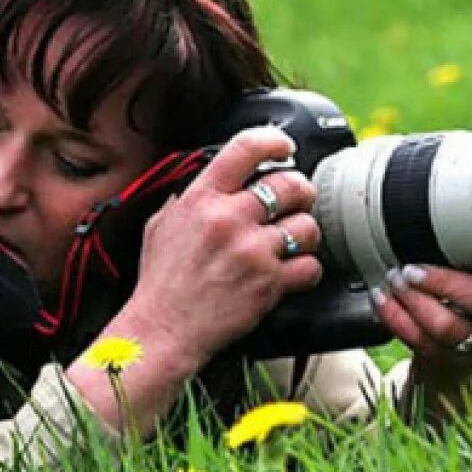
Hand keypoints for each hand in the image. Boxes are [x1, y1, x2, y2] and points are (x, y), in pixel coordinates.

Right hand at [124, 126, 324, 373]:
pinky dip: (306, 269)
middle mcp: (228, 219)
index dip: (275, 141)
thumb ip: (190, 198)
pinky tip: (292, 272)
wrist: (163, 329)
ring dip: (305, 233)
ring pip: (306, 226)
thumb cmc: (162, 282)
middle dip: (300, 191)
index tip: (284, 147)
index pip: (246, 148)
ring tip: (292, 241)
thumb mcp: (162, 224)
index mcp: (201, 198)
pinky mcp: (269, 283)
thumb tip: (214, 181)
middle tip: (296, 200)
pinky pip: (310, 266)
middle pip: (290, 184)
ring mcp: (252, 252)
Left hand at [374, 260, 471, 399]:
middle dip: (442, 282)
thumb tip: (443, 204)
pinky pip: (424, 344)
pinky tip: (382, 299)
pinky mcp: (454, 359)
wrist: (454, 331)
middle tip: (411, 268)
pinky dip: (397, 319)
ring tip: (394, 280)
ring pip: (451, 329)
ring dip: (415, 301)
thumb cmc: (466, 275)